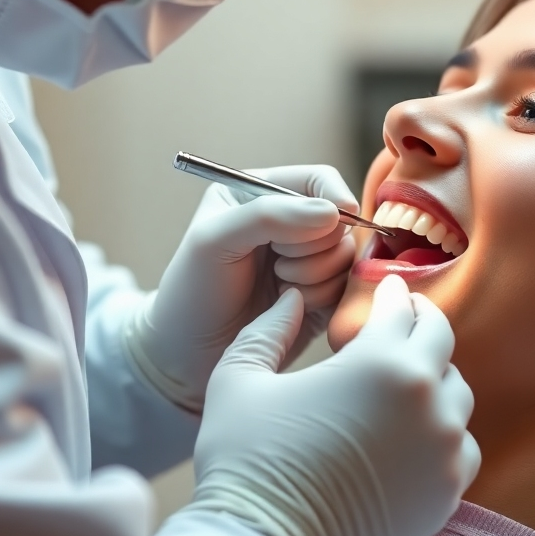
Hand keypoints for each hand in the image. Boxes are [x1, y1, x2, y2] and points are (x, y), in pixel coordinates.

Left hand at [124, 165, 357, 411]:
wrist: (188, 355)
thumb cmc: (192, 290)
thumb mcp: (214, 239)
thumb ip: (268, 216)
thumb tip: (332, 212)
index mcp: (263, 194)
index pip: (319, 180)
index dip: (334, 197)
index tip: (338, 217)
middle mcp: (291, 223)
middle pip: (340, 221)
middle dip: (313, 247)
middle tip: (275, 264)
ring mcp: (309, 260)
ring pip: (346, 257)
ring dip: (316, 275)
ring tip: (278, 286)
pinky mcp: (321, 295)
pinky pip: (346, 289)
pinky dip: (323, 297)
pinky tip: (291, 307)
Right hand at [184, 275, 480, 535]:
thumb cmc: (246, 458)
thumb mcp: (238, 378)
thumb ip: (269, 329)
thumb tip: (294, 300)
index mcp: (378, 361)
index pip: (401, 308)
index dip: (391, 292)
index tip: (386, 287)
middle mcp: (423, 399)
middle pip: (440, 340)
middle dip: (420, 321)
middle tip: (403, 317)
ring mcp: (441, 449)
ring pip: (456, 393)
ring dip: (433, 377)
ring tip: (404, 379)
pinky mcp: (446, 493)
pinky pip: (460, 446)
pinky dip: (443, 432)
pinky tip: (415, 432)